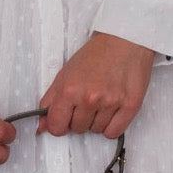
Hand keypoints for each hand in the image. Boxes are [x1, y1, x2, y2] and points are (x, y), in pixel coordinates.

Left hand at [38, 32, 154, 138]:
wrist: (125, 40)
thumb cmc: (95, 56)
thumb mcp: (65, 74)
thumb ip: (51, 101)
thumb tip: (42, 127)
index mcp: (70, 90)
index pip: (57, 127)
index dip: (59, 124)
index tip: (65, 117)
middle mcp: (90, 98)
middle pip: (78, 129)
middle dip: (79, 119)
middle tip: (87, 101)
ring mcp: (111, 103)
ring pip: (96, 131)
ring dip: (96, 121)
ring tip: (102, 101)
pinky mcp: (130, 106)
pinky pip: (113, 133)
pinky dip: (111, 126)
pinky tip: (112, 110)